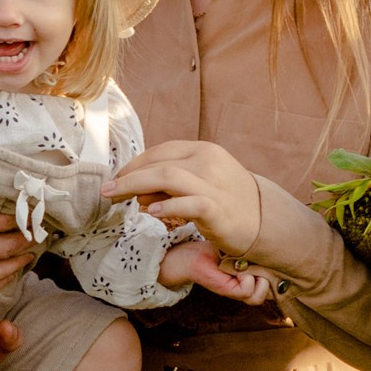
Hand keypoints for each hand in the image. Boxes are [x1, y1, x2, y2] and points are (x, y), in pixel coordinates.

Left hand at [105, 139, 263, 260]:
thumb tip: (138, 191)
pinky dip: (168, 206)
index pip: (160, 151)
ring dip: (136, 186)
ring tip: (117, 198)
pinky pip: (189, 203)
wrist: (264, 220)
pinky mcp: (218, 207)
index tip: (115, 178)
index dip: (133, 164)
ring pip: (167, 177)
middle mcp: (208, 160)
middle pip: (158, 163)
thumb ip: (169, 183)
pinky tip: (151, 212)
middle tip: (107, 191)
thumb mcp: (198, 183)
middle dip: (127, 177)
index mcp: (202, 150)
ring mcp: (214, 183)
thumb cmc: (226, 201)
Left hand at [161, 235, 271, 304]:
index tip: (271, 262)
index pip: (275, 287)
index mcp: (251, 279)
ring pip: (259, 297)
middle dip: (269, 278)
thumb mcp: (241, 249)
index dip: (277, 278)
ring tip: (246, 268)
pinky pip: (247, 290)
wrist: (191, 255)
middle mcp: (245, 289)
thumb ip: (255, 254)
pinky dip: (247, 279)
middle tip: (256, 264)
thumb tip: (275, 251)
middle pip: (269, 294)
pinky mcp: (226, 290)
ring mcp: (236, 291)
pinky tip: (238, 268)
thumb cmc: (215, 250)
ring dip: (257, 281)